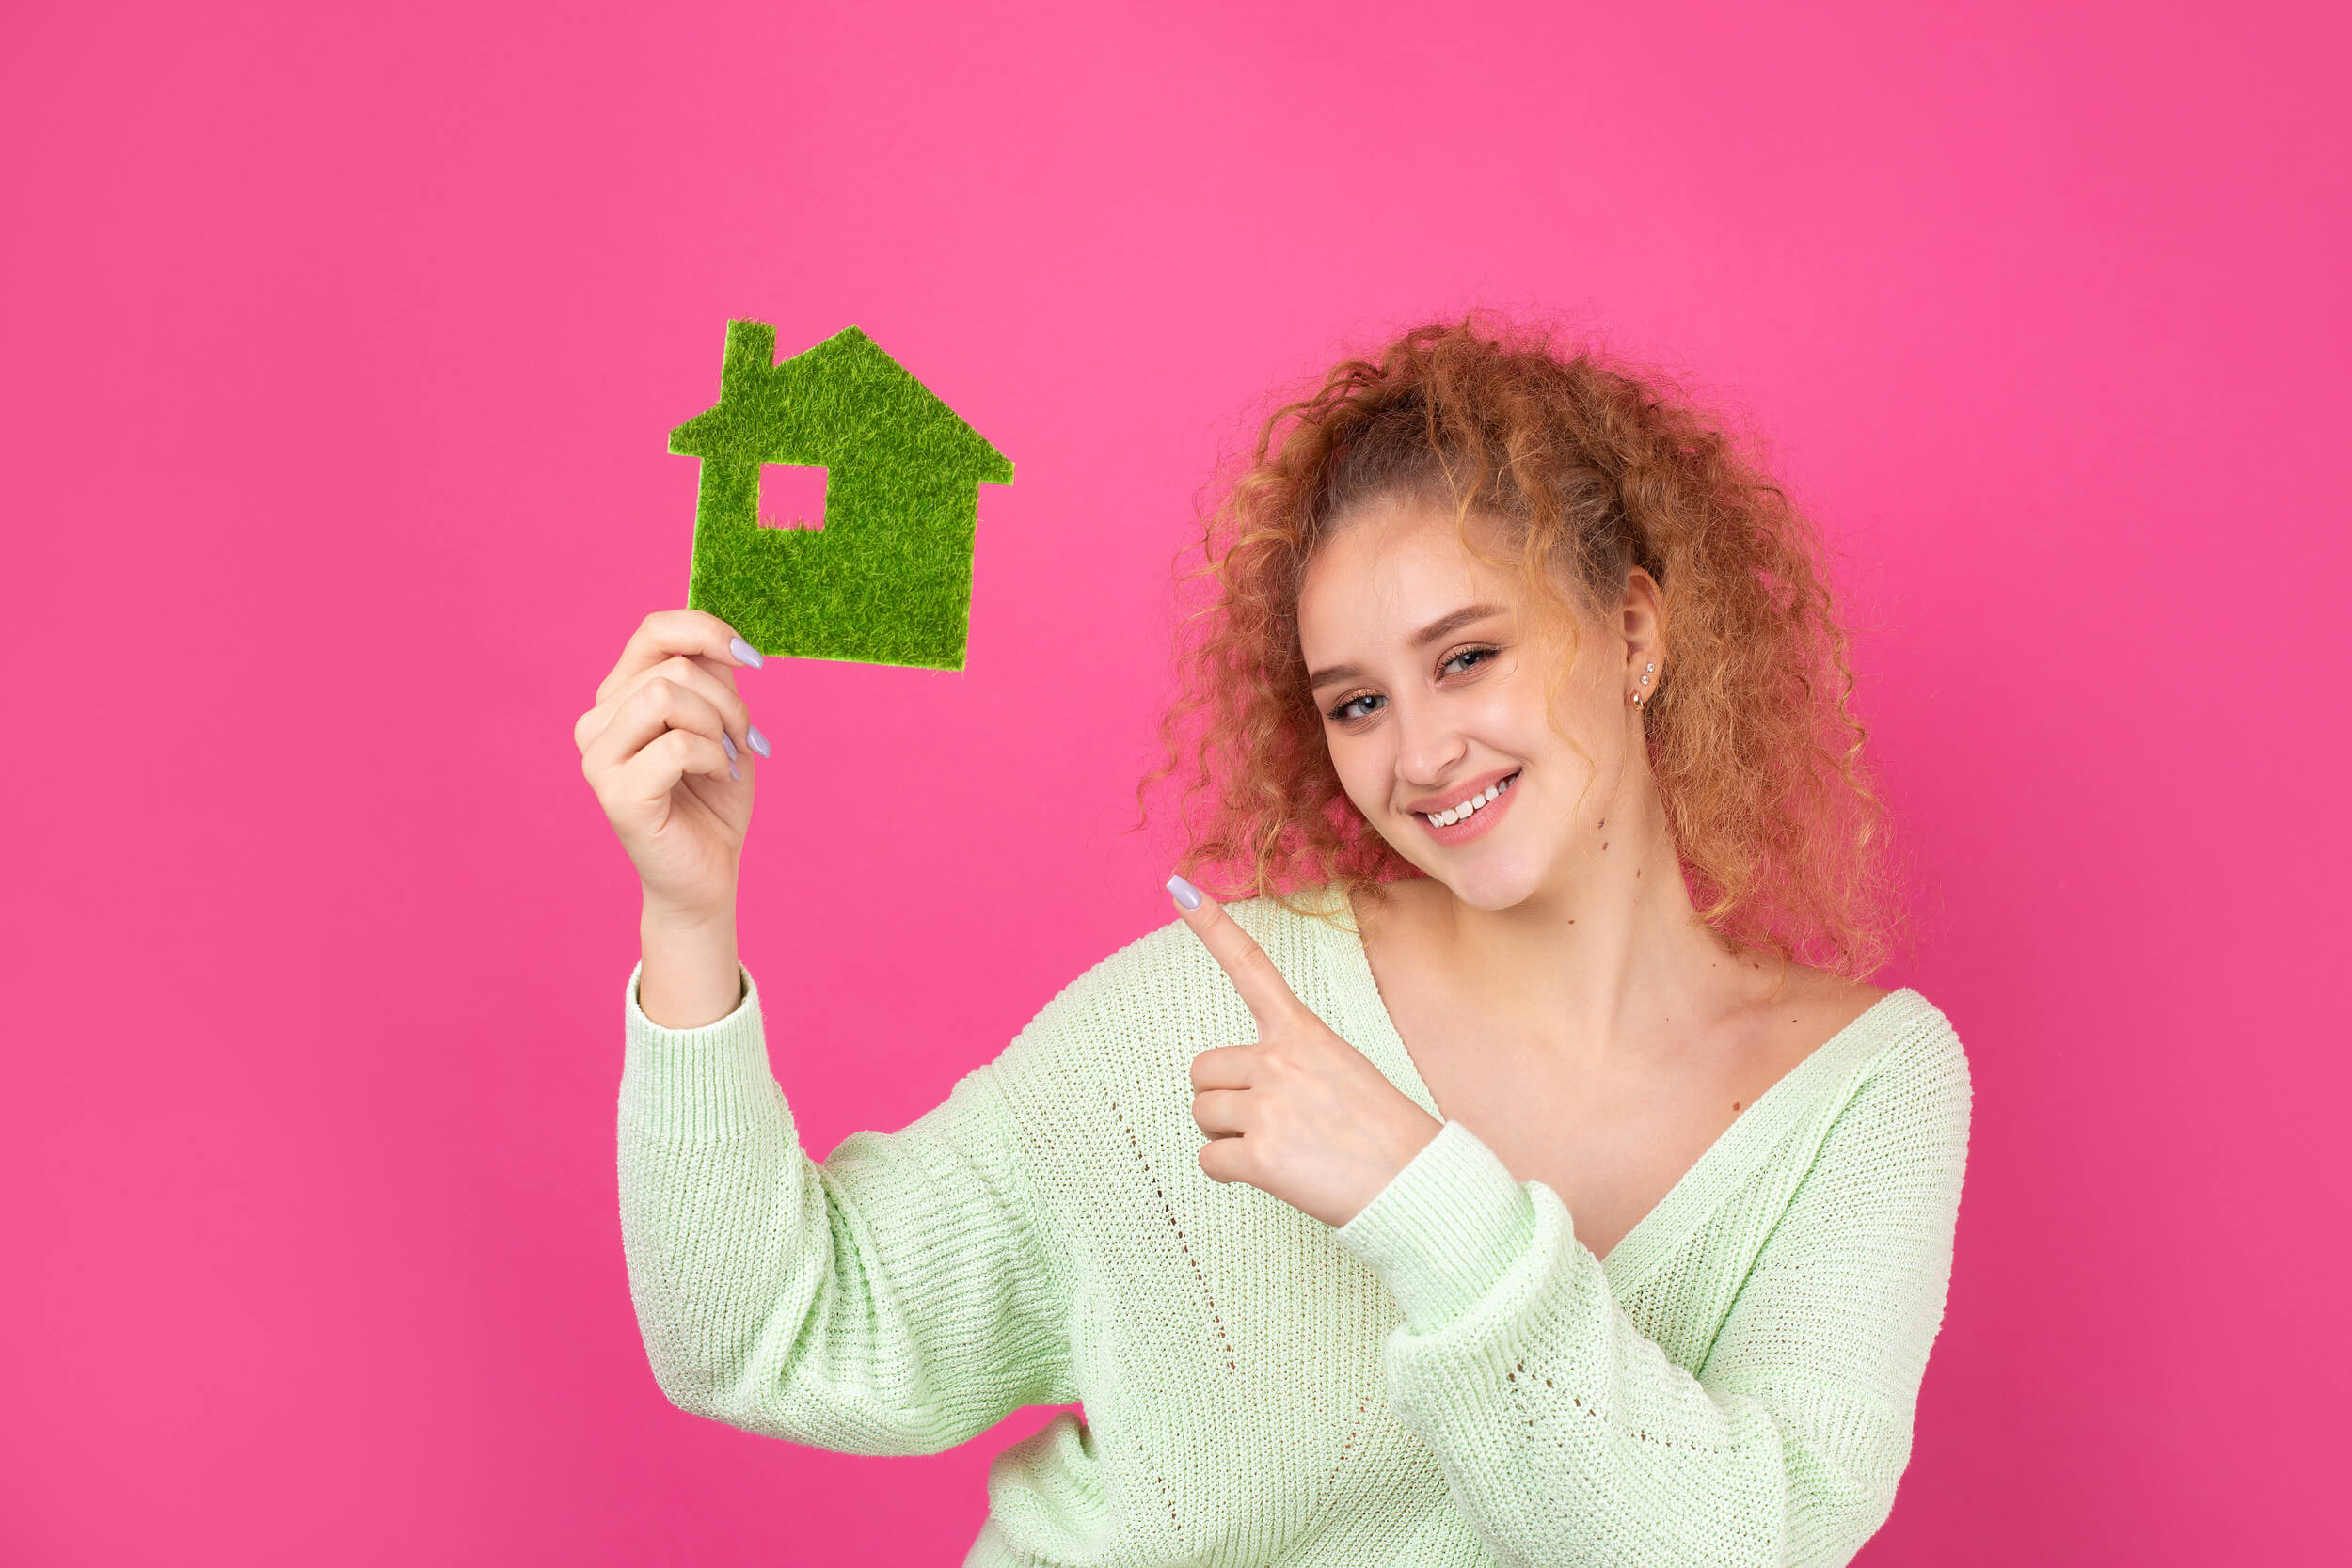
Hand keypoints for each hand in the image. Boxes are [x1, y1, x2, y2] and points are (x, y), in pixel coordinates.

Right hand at [575, 609, 764, 923]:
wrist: (709, 871)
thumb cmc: (713, 796)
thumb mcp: (721, 722)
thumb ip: (711, 678)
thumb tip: (719, 643)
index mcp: (619, 697)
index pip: (654, 631)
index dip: (708, 631)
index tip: (752, 660)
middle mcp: (597, 723)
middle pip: (673, 668)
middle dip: (727, 702)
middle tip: (743, 741)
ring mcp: (599, 758)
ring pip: (667, 697)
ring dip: (718, 727)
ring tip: (725, 760)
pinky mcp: (615, 794)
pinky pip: (678, 745)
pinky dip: (712, 757)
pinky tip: (715, 777)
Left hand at [1174, 878, 1443, 1227]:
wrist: (1418, 1187)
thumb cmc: (1384, 1135)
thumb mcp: (1344, 1073)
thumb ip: (1291, 1066)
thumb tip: (1244, 1091)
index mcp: (1304, 1033)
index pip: (1252, 968)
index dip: (1212, 927)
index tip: (1179, 888)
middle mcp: (1280, 1060)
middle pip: (1203, 1071)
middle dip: (1221, 1098)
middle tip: (1269, 1122)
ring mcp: (1268, 1106)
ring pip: (1202, 1114)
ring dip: (1226, 1136)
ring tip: (1280, 1149)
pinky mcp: (1261, 1156)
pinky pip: (1210, 1161)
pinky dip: (1229, 1174)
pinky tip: (1269, 1176)